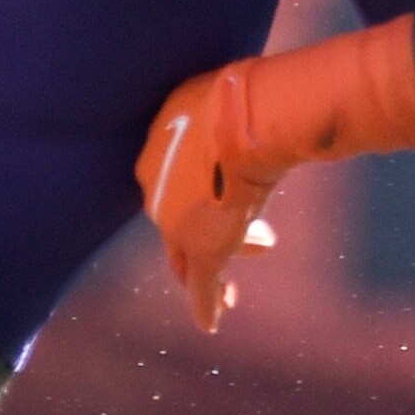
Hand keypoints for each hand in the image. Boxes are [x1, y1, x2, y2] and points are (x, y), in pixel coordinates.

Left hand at [135, 67, 279, 332]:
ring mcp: (176, 227)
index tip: (224, 190)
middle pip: (182, 220)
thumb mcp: (215, 93)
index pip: (171, 184)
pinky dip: (206, 305)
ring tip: (259, 254)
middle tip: (261, 227)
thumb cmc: (236, 96)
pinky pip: (201, 287)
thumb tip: (234, 102)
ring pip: (192, 255)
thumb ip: (214, 110)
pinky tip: (213, 321)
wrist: (246, 119)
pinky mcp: (202, 252)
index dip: (201, 189)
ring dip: (226, 258)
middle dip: (219, 221)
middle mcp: (156, 195)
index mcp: (154, 157)